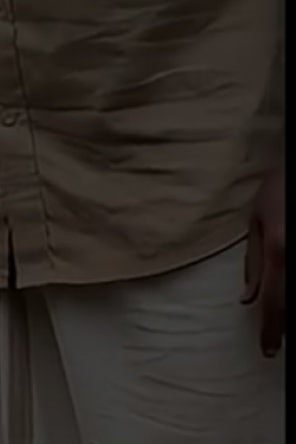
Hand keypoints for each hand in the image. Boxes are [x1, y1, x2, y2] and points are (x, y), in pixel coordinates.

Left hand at [242, 165, 284, 356]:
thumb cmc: (279, 186)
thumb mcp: (258, 220)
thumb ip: (254, 262)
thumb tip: (247, 300)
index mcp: (279, 250)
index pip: (274, 301)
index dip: (271, 330)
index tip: (268, 351)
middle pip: (291, 301)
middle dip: (284, 325)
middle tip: (278, 343)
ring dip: (288, 308)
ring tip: (281, 322)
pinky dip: (293, 289)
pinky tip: (286, 299)